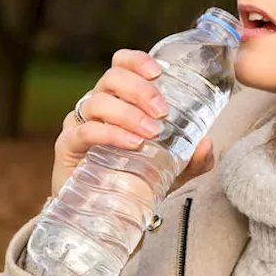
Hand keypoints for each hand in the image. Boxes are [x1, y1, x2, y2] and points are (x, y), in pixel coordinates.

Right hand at [52, 49, 214, 198]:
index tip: (158, 72)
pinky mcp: (68, 146)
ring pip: (98, 102)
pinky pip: (85, 131)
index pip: (121, 64)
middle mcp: (97, 105)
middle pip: (112, 78)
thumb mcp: (171, 169)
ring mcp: (79, 123)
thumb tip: (207, 145)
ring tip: (151, 132)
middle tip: (163, 111)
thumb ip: (193, 159)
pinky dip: (110, 134)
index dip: (136, 61)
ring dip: (128, 113)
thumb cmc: (135, 180)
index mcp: (119, 99)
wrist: (104, 213)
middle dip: (139, 89)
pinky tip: (131, 143)